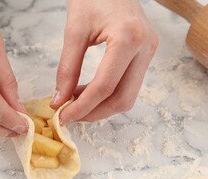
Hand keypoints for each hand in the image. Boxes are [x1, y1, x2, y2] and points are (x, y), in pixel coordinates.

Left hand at [50, 0, 158, 123]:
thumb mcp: (74, 31)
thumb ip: (66, 69)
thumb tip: (59, 101)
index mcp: (129, 38)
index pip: (105, 86)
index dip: (82, 107)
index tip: (63, 117)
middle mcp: (145, 48)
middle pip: (122, 98)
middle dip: (93, 112)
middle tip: (69, 115)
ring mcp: (148, 52)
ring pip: (127, 96)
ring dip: (100, 106)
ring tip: (74, 102)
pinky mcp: (145, 54)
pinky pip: (127, 85)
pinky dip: (106, 95)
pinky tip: (86, 92)